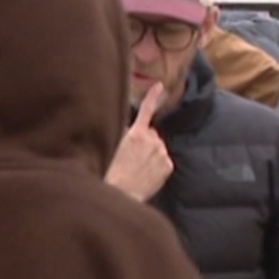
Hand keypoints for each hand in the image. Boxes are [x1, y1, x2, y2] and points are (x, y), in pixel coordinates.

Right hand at [106, 84, 171, 200]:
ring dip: (150, 153)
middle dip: (144, 141)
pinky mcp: (168, 166)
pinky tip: (145, 172)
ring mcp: (162, 154)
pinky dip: (157, 164)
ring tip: (137, 167)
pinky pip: (163, 160)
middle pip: (151, 134)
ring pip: (157, 147)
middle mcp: (153, 141)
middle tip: (131, 156)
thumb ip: (124, 134)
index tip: (160, 86)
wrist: (120, 193)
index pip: (146, 111)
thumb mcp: (112, 146)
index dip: (153, 97)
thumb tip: (131, 129)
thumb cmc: (110, 171)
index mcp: (137, 134)